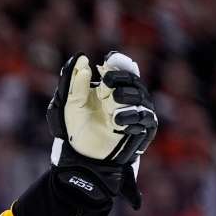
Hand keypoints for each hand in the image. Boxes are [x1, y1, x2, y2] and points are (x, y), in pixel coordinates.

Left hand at [46, 51, 157, 208]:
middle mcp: (127, 95)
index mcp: (111, 86)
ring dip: (123, 99)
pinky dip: (130, 118)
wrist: (83, 154)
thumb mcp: (71, 104)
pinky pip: (143, 117)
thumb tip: (81, 61)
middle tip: (105, 82)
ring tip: (109, 108)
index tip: (109, 60)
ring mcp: (136, 110)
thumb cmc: (78, 127)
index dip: (118, 63)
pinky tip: (117, 121)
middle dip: (119, 80)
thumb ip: (74, 83)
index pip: (122, 68)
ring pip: (138, 97)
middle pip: (131, 80)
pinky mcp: (143, 127)